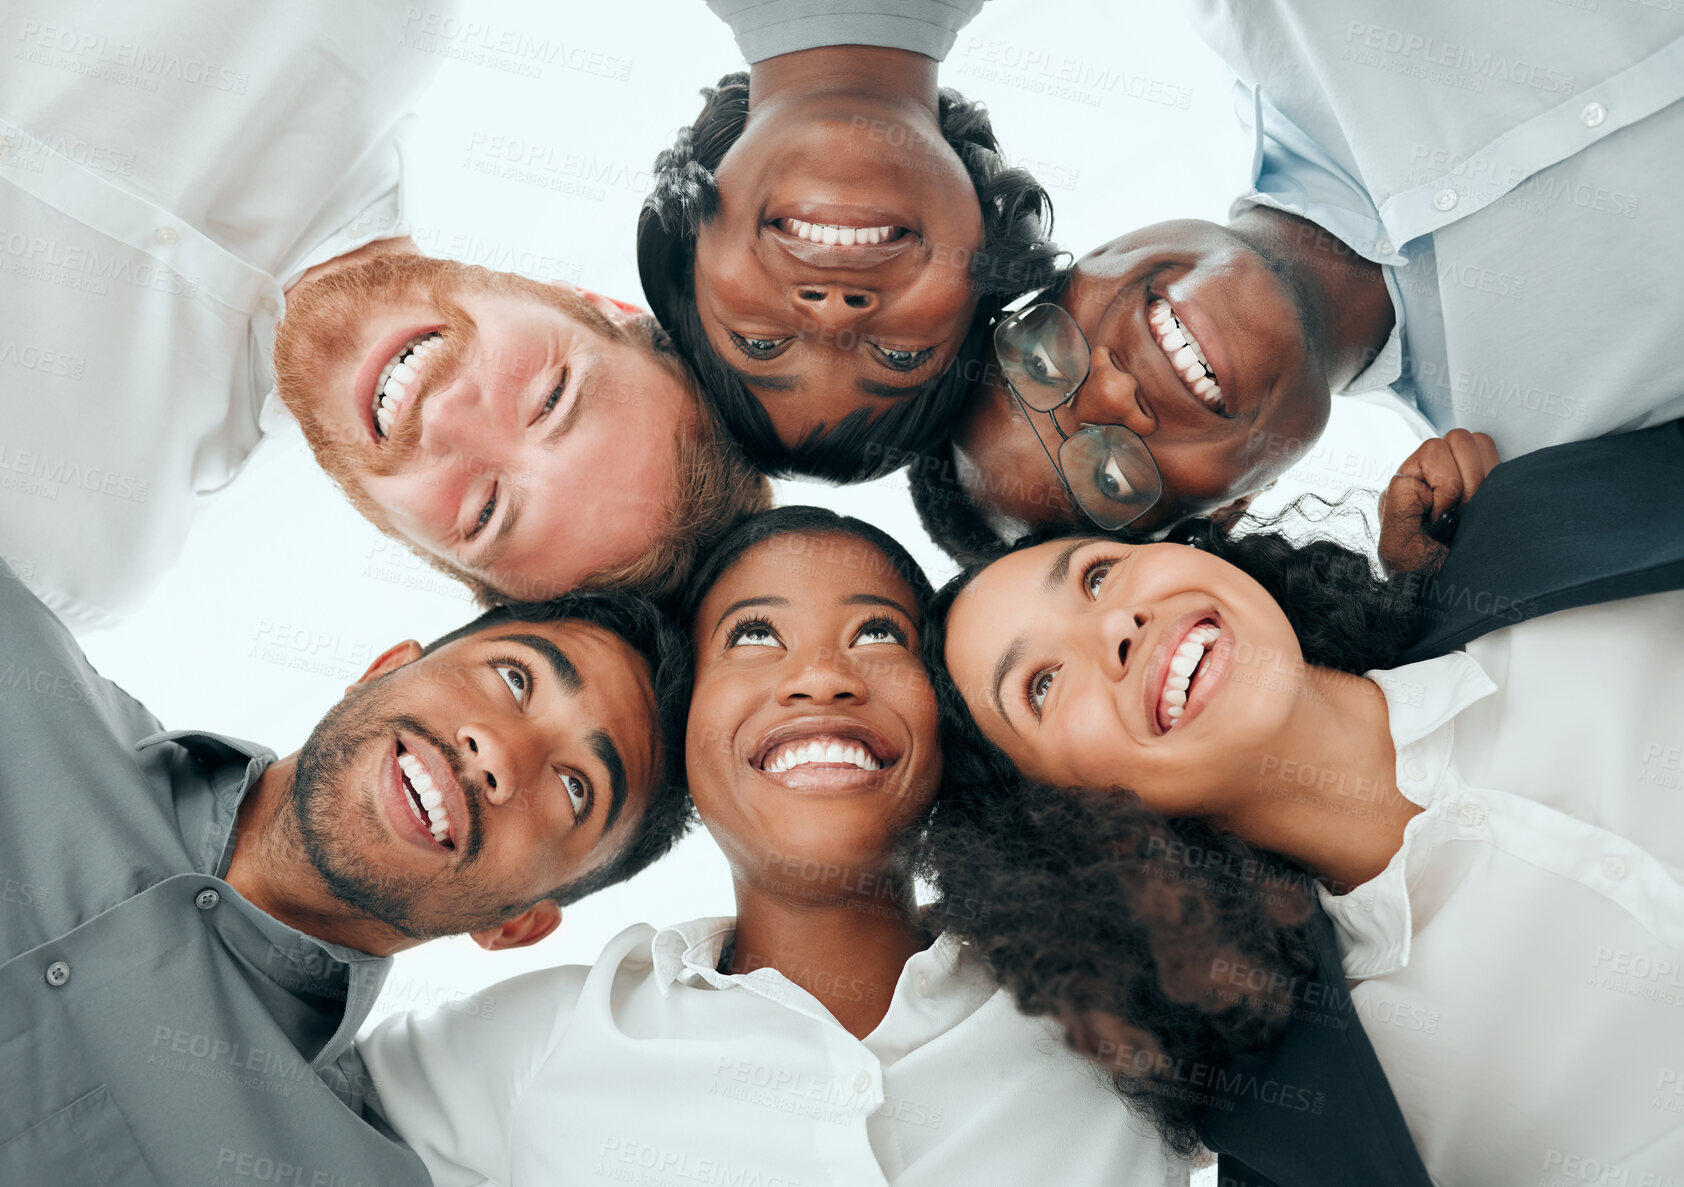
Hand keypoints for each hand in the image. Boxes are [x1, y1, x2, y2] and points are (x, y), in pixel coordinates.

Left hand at [1379, 429, 1499, 575]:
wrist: (1442, 591)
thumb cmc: (1422, 575)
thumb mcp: (1399, 548)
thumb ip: (1401, 508)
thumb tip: (1411, 480)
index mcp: (1405, 486)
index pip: (1433, 451)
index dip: (1447, 486)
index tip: (1444, 517)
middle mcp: (1426, 475)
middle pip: (1456, 440)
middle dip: (1467, 481)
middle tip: (1462, 513)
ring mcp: (1454, 473)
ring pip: (1477, 442)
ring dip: (1482, 477)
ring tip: (1473, 509)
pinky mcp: (1478, 479)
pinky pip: (1492, 453)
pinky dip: (1496, 473)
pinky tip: (1485, 502)